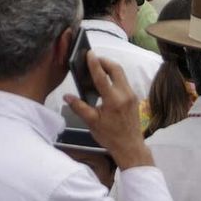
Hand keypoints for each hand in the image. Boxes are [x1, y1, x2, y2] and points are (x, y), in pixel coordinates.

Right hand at [63, 51, 153, 170]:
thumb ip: (79, 107)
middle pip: (116, 68)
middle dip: (104, 61)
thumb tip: (66, 96)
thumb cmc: (109, 136)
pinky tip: (106, 81)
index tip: (89, 53)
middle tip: (93, 59)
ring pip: (121, 73)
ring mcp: (131, 95)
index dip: (94, 63)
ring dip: (110, 67)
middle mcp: (125, 94)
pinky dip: (114, 76)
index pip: (102, 77)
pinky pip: (124, 81)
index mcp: (113, 100)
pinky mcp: (133, 97)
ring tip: (98, 67)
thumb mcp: (91, 123)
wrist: (130, 147)